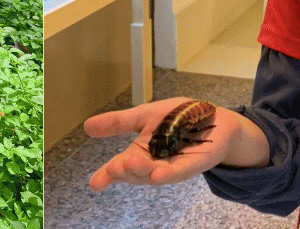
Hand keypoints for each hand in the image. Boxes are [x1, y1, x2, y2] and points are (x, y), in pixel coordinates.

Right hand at [84, 97, 265, 190]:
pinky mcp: (192, 165)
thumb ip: (118, 123)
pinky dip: (167, 175)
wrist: (212, 117)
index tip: (94, 183)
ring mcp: (172, 167)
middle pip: (134, 173)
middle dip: (123, 171)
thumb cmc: (177, 118)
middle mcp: (153, 164)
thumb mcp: (144, 116)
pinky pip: (178, 172)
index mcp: (140, 152)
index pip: (120, 165)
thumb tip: (86, 126)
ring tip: (129, 164)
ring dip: (141, 172)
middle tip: (114, 167)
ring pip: (152, 174)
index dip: (107, 175)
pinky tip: (157, 176)